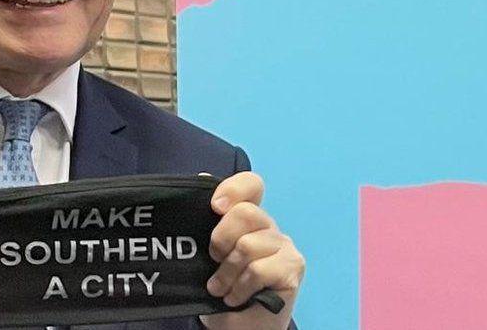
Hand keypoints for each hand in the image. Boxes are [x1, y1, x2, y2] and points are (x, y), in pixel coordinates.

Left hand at [199, 172, 304, 329]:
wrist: (235, 325)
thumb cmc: (219, 287)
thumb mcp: (203, 254)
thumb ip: (204, 220)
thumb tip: (200, 178)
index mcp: (246, 217)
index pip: (251, 184)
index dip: (233, 189)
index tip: (215, 207)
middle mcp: (268, 226)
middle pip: (246, 213)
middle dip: (221, 239)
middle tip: (213, 261)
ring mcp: (284, 246)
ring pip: (248, 245)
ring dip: (226, 273)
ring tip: (220, 288)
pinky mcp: (293, 268)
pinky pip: (259, 270)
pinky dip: (240, 287)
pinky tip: (236, 297)